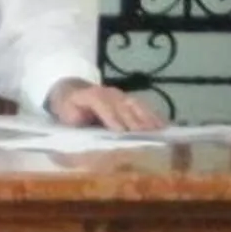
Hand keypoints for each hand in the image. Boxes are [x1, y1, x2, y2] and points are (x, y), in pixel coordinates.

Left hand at [48, 79, 165, 131]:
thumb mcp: (66, 117)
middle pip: (123, 107)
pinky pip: (144, 107)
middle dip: (134, 122)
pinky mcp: (130, 100)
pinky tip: (164, 126)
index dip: (112, 117)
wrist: (71, 92)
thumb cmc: (69, 111)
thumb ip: (75, 124)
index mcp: (90, 96)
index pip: (103, 105)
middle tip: (145, 138)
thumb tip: (84, 135)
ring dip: (148, 120)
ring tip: (159, 133)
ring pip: (137, 106)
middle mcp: (109, 93)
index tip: (121, 132)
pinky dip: (154, 116)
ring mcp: (122, 95)